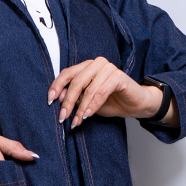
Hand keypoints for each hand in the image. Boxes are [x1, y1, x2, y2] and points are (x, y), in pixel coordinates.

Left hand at [47, 57, 172, 128]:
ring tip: (77, 121)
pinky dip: (93, 105)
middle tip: (63, 118)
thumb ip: (75, 98)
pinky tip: (89, 115)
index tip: (50, 101)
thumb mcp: (88, 102)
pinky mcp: (118, 76)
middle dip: (68, 102)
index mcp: (87, 66)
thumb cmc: (111, 102)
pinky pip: (101, 91)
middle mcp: (97, 64)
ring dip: (81, 108)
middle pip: (76, 81)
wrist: (135, 105)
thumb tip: (60, 99)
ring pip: (88, 88)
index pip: (67, 73)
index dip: (57, 86)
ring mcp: (108, 68)